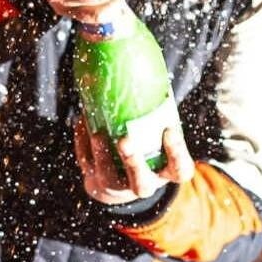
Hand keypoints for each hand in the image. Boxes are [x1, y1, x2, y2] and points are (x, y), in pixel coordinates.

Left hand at [72, 115, 193, 204]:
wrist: (122, 182)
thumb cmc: (148, 147)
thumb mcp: (159, 134)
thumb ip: (159, 114)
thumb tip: (151, 73)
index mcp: (166, 172)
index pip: (179, 168)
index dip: (176, 152)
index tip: (170, 131)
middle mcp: (144, 185)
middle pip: (141, 183)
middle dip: (132, 162)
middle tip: (124, 141)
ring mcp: (118, 188)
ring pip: (109, 179)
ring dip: (102, 155)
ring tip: (97, 134)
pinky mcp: (96, 182)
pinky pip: (87, 164)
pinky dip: (83, 143)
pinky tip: (81, 122)